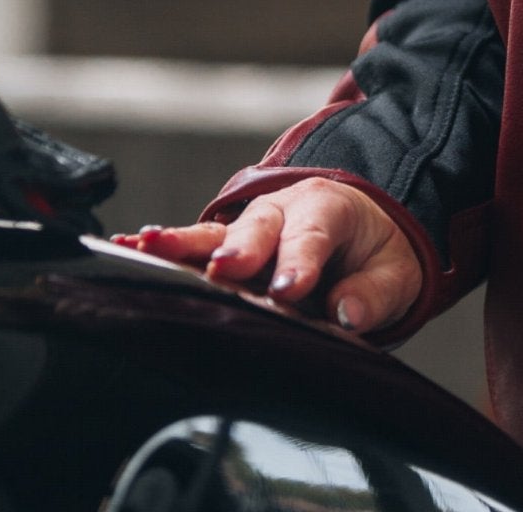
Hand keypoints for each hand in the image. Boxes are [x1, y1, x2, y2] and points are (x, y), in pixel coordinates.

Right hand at [111, 178, 421, 333]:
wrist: (362, 230)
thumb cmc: (376, 255)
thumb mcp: (396, 274)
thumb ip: (373, 294)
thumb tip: (348, 314)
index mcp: (330, 208)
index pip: (315, 234)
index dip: (301, 261)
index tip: (290, 289)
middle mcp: (283, 211)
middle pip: (259, 228)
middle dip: (241, 250)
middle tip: (224, 271)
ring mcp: (250, 228)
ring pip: (215, 234)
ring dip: (184, 243)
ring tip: (150, 246)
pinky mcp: (226, 248)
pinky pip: (193, 247)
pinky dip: (162, 249)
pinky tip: (126, 248)